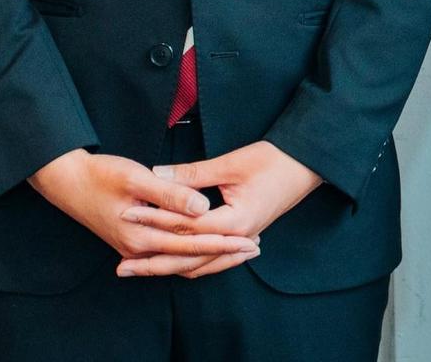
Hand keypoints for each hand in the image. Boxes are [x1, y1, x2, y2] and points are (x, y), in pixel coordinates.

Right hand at [28, 149, 259, 271]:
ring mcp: (134, 248)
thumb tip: (203, 206)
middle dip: (223, 255)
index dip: (223, 242)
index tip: (250, 239)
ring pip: (178, 261)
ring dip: (209, 256)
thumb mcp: (137, 178)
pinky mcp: (133, 243)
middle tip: (255, 248)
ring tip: (239, 250)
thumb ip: (172, 194)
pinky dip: (190, 254)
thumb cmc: (101, 175)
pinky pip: (168, 256)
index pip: (192, 243)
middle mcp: (138, 249)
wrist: (66, 181)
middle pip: (189, 259)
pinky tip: (207, 247)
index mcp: (141, 236)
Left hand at [116, 141, 322, 277]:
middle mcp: (237, 237)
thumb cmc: (275, 160)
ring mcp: (242, 239)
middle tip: (122, 266)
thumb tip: (157, 174)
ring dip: (170, 267)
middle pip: (188, 258)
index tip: (128, 215)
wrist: (307, 165)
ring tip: (142, 270)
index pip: (185, 226)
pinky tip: (176, 263)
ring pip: (201, 264)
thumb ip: (193, 173)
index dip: (154, 220)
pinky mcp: (243, 235)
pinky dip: (192, 262)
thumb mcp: (231, 163)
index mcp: (234, 221)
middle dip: (154, 263)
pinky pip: (213, 259)